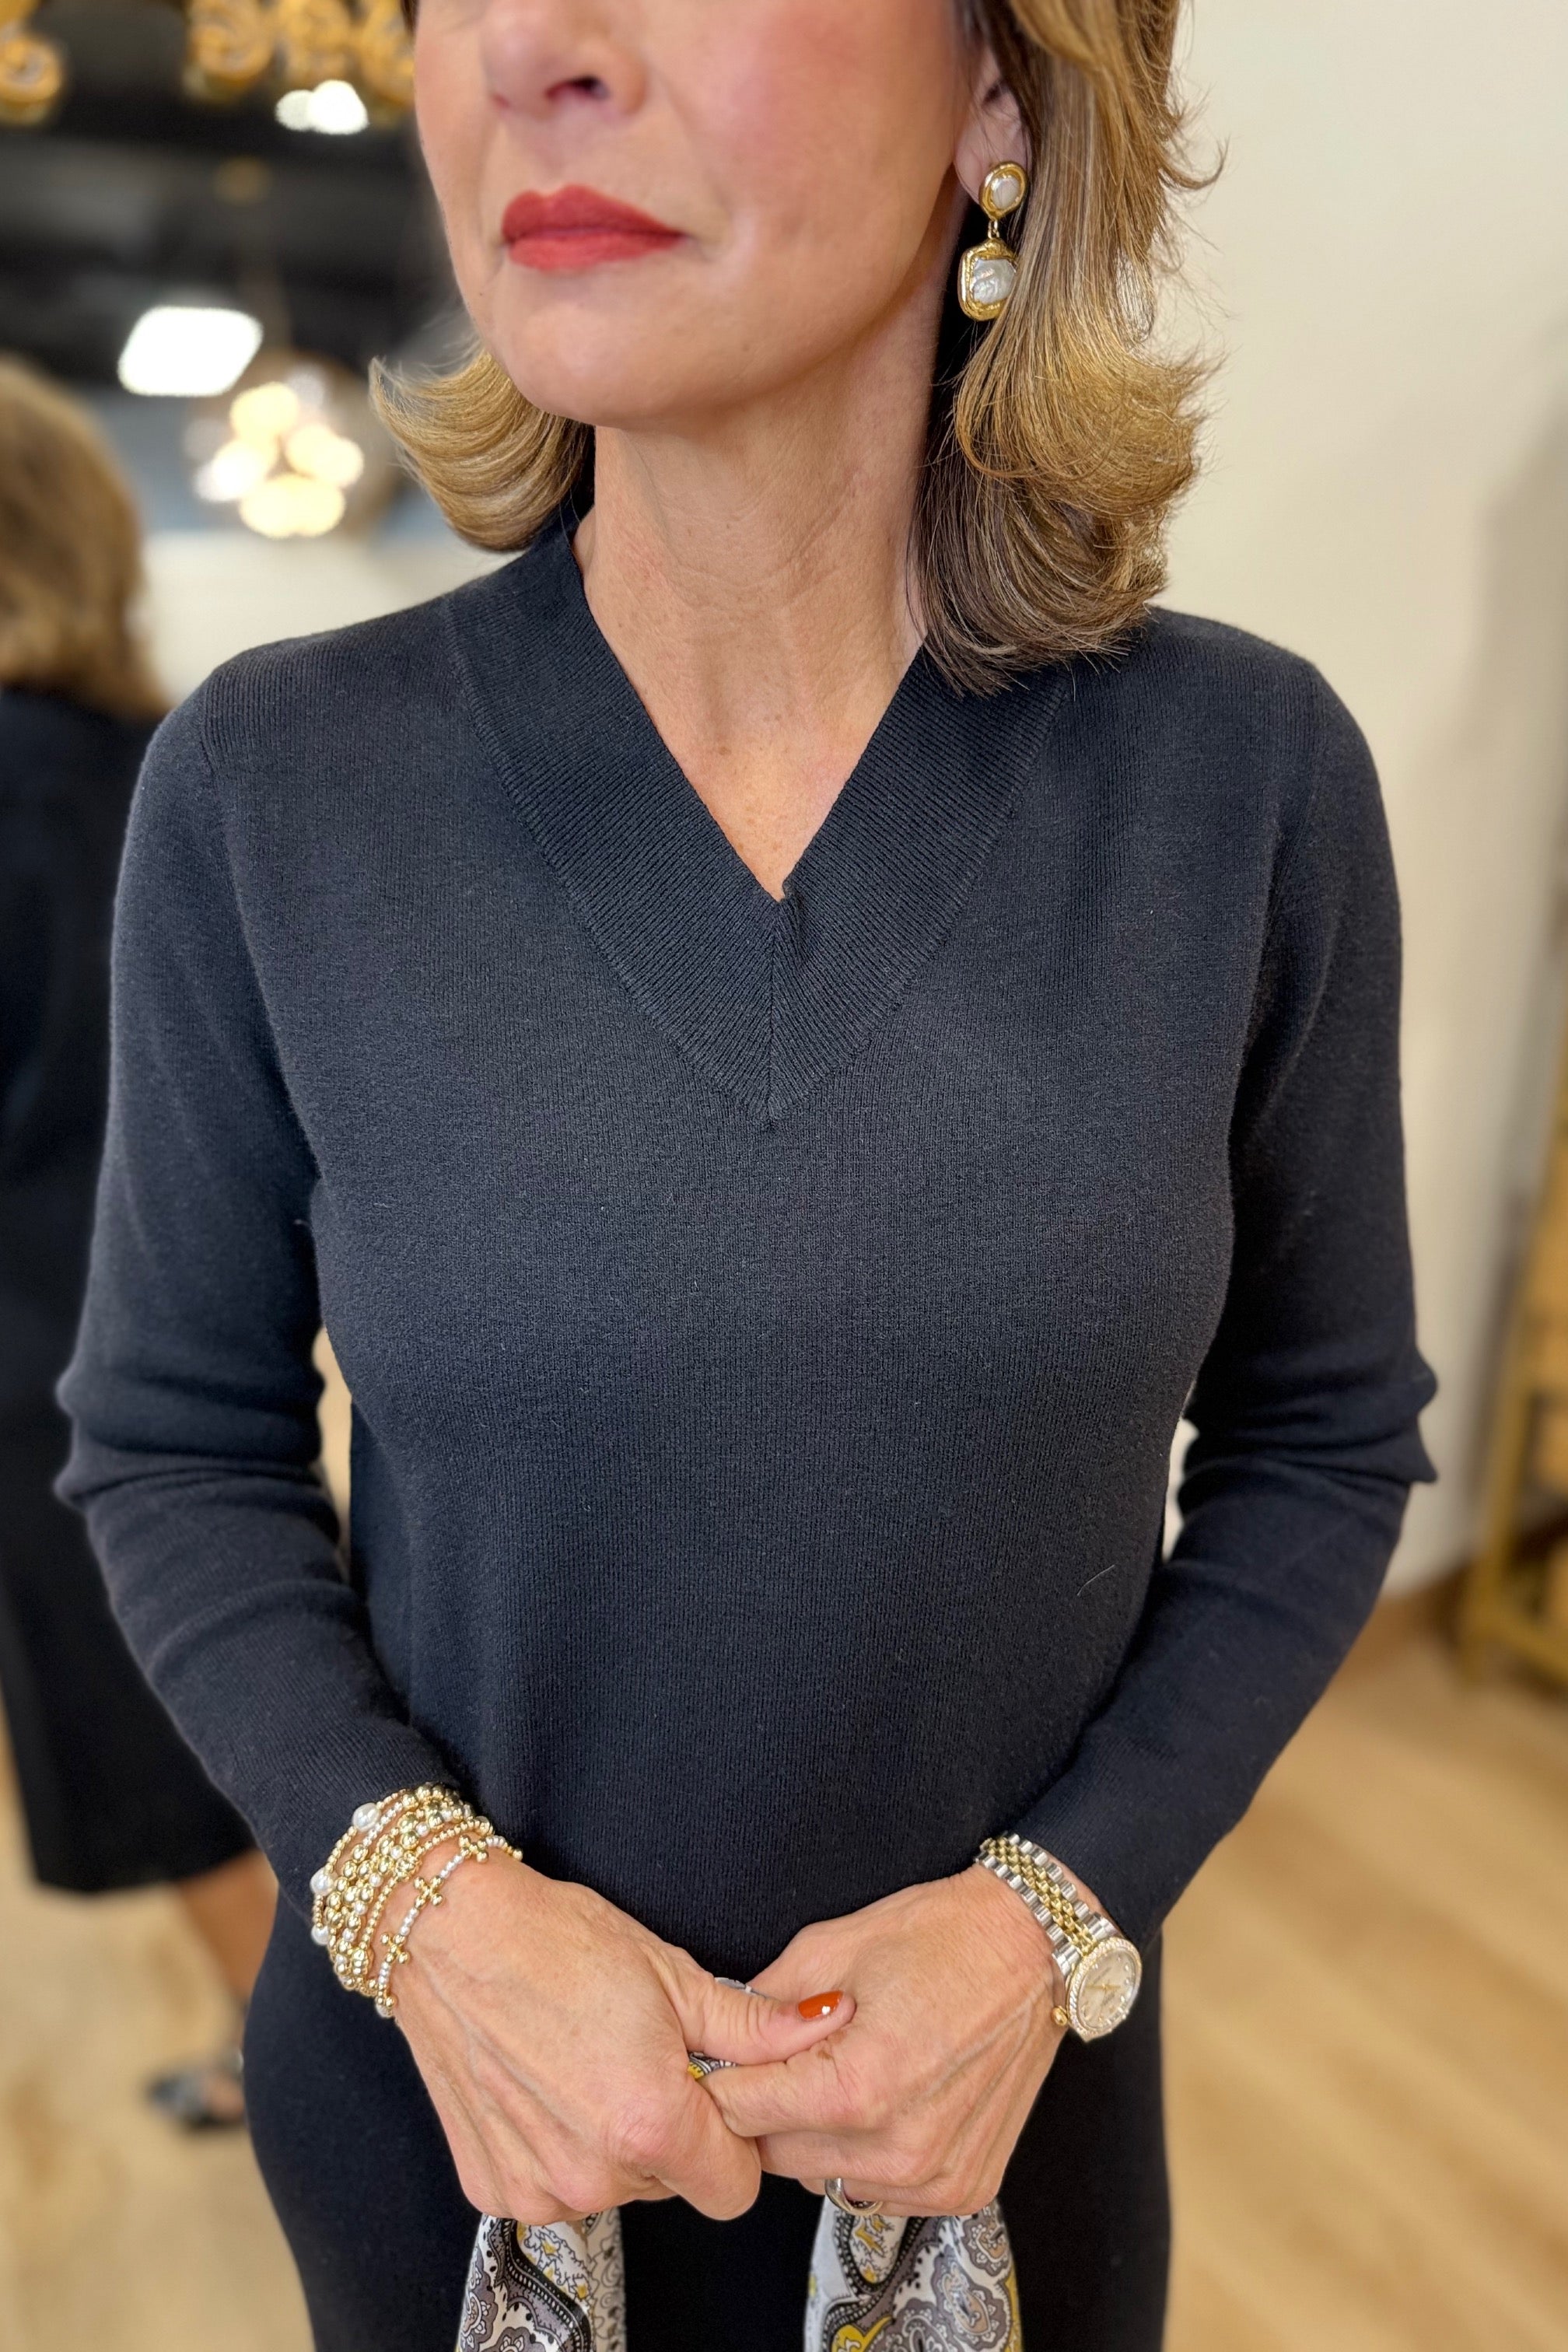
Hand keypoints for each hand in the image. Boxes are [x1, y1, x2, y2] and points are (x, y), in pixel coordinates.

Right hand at [383, 1845, 852, 2224]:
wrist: (449, 1933)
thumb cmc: (557, 1941)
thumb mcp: (672, 1974)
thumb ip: (755, 2026)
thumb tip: (827, 2025)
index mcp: (650, 2124)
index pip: (736, 2189)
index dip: (733, 2135)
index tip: (710, 2088)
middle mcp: (592, 2175)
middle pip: (673, 2184)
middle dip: (673, 2131)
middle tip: (640, 2056)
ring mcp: (537, 2189)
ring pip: (615, 2187)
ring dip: (615, 2142)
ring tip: (588, 2063)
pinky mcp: (493, 2189)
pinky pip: (556, 2187)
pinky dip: (559, 2148)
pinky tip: (544, 2086)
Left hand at [703, 1865, 1065, 2215]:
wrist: (1033, 1949)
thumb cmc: (939, 1937)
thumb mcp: (831, 1947)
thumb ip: (762, 2004)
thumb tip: (715, 2038)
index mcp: (858, 2087)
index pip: (743, 2112)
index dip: (723, 2079)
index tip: (720, 2060)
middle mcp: (898, 2148)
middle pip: (776, 2155)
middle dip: (766, 2108)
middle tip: (784, 2061)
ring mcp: (934, 2176)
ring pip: (824, 2177)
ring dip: (815, 2135)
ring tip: (842, 2073)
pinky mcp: (962, 2188)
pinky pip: (876, 2189)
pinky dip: (865, 2154)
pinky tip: (886, 2100)